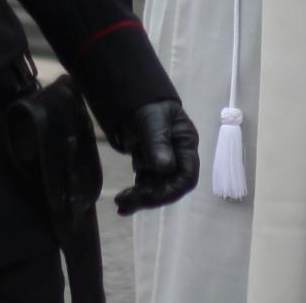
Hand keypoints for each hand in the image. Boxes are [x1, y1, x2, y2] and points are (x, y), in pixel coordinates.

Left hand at [113, 100, 199, 214]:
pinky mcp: (152, 166)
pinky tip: (122, 203)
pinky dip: (135, 195)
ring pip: (157, 189)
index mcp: (186, 144)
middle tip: (124, 201)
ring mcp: (166, 163)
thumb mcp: (151, 121)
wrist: (133, 101)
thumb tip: (165, 168)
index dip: (168, 191)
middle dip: (149, 197)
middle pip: (170, 187)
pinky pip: (147, 185)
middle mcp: (179, 157)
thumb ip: (158, 143)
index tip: (145, 195)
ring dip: (139, 198)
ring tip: (119, 202)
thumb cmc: (147, 106)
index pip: (186, 178)